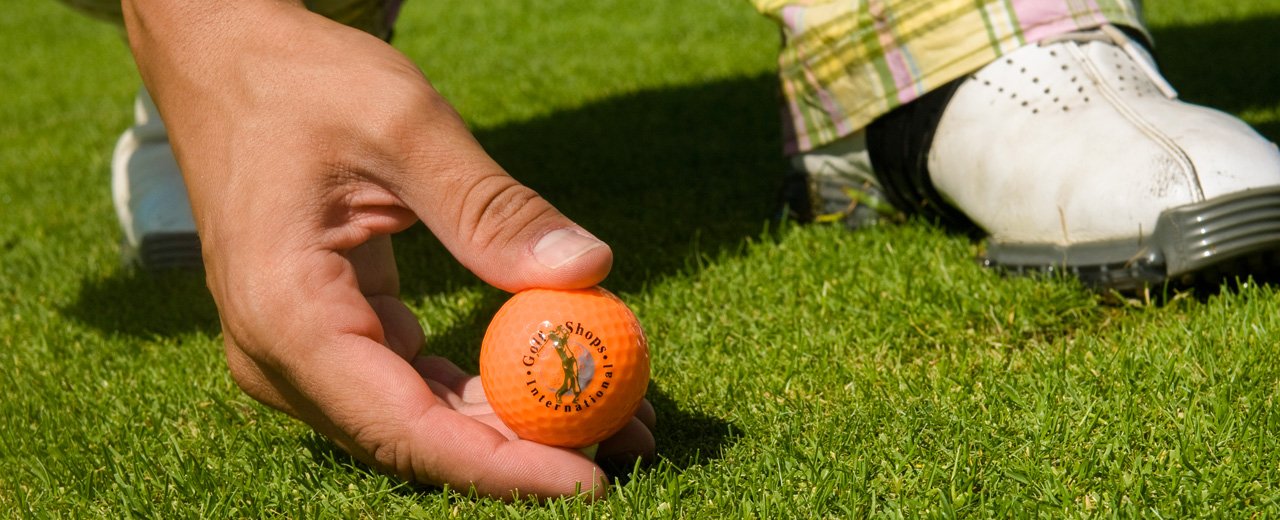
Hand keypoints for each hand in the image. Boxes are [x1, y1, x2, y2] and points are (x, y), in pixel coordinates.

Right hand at [121, 0, 653, 497]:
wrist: (225, 61)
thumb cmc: (299, 82)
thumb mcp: (403, 126)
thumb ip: (491, 208)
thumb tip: (586, 271)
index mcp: (287, 315)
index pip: (405, 429)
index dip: (501, 467)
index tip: (588, 482)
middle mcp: (282, 357)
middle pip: (418, 439)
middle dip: (527, 451)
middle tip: (628, 434)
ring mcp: (301, 353)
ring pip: (421, 419)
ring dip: (514, 424)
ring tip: (615, 413)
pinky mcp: (330, 336)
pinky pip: (414, 383)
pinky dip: (482, 388)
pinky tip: (550, 379)